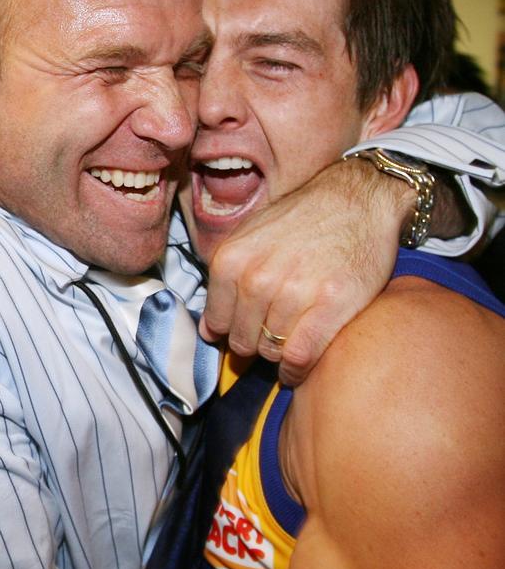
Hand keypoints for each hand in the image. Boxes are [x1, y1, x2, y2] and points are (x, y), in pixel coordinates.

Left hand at [199, 157, 412, 383]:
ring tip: (293, 339)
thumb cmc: (305, 217)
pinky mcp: (329, 305)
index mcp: (232, 259)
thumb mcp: (252, 236)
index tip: (248, 331)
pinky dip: (296, 370)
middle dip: (256, 344)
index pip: (217, 323)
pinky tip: (297, 369)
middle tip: (275, 333)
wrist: (359, 198)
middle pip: (243, 341)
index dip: (232, 332)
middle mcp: (257, 277)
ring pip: (271, 351)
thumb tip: (209, 331)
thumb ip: (227, 281)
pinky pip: (298, 356)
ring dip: (280, 354)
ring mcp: (293, 292)